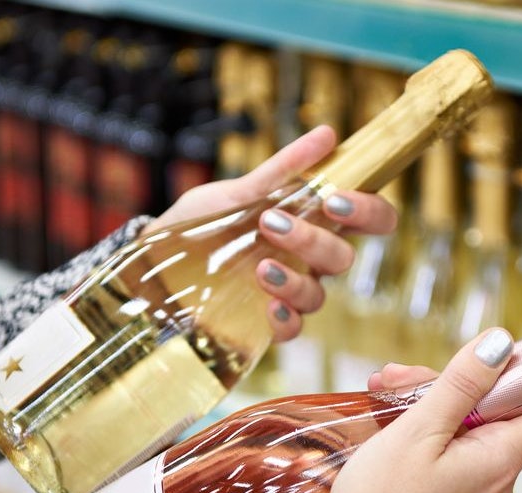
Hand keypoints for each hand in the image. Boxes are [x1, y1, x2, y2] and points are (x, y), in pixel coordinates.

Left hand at [145, 126, 398, 340]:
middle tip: (272, 223)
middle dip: (313, 241)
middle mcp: (307, 260)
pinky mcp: (264, 323)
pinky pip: (293, 329)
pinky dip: (286, 320)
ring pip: (319, 295)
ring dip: (296, 281)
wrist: (152, 264)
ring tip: (261, 268)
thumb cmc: (200, 224)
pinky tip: (269, 308)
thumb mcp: (234, 192)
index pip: (369, 219)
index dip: (369, 211)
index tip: (335, 199)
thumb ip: (281, 169)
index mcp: (312, 222)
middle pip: (342, 258)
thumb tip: (327, 133)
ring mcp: (288, 292)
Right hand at [297, 330, 521, 492]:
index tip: (485, 361)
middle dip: (453, 387)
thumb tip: (502, 342)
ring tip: (381, 397)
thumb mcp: (418, 431)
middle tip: (397, 377)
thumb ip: (462, 384)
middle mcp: (499, 486)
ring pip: (469, 438)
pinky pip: (452, 465)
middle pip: (498, 417)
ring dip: (431, 411)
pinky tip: (387, 433)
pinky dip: (426, 442)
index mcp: (502, 462)